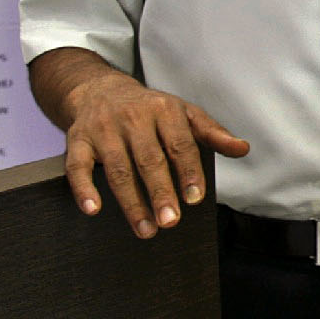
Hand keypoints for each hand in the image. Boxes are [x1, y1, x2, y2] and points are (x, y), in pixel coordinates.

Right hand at [61, 68, 249, 237]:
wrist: (100, 89)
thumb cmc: (149, 109)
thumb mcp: (184, 113)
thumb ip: (212, 134)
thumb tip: (242, 149)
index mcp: (164, 110)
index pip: (179, 144)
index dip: (188, 172)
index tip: (194, 198)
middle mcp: (133, 117)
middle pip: (149, 159)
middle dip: (160, 192)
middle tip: (171, 222)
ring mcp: (104, 129)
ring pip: (117, 168)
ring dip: (131, 202)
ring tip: (145, 229)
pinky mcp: (77, 139)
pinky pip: (77, 165)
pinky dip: (84, 188)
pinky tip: (93, 209)